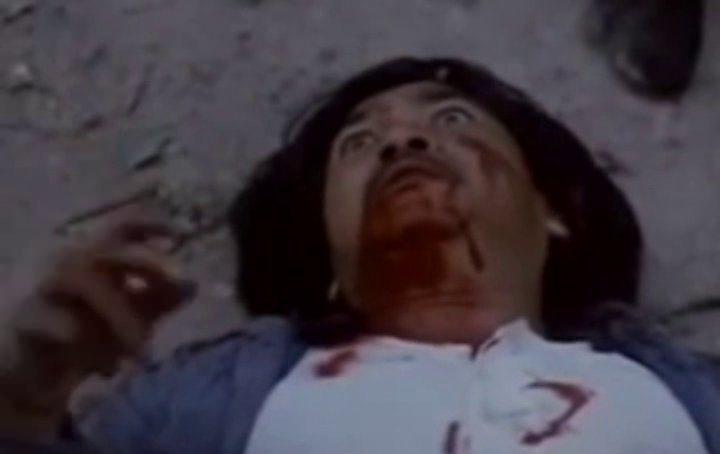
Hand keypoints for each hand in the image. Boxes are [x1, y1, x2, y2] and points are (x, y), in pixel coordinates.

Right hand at [0, 218, 193, 438]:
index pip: (123, 225)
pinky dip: (93, 350)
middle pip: (107, 247)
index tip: (181, 232)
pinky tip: (109, 370)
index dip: (151, 222)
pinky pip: (63, 327)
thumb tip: (194, 285)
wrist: (36, 367)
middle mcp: (72, 263)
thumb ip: (162, 298)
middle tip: (180, 279)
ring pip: (86, 283)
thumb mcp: (135, 313)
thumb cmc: (91, 329)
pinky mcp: (28, 321)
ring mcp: (47, 289)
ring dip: (122, 315)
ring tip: (142, 351)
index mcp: (100, 256)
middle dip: (146, 260)